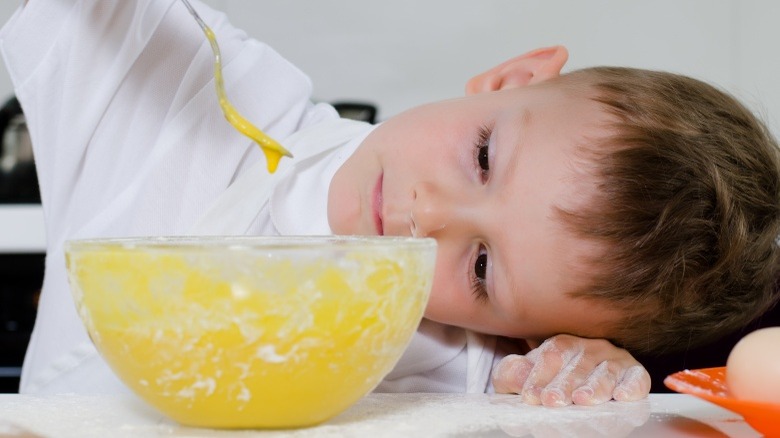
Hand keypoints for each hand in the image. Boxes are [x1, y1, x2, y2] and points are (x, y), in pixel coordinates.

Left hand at [492, 334, 650, 406]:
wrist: (572, 389)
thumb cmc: (545, 383)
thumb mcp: (521, 377)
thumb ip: (512, 373)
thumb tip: (520, 374)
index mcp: (562, 345)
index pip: (551, 355)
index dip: (540, 375)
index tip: (531, 396)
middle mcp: (590, 348)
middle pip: (578, 364)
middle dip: (564, 384)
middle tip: (553, 401)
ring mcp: (614, 360)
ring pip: (606, 371)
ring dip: (595, 387)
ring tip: (582, 400)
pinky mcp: (635, 373)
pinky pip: (637, 377)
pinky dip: (632, 386)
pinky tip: (622, 397)